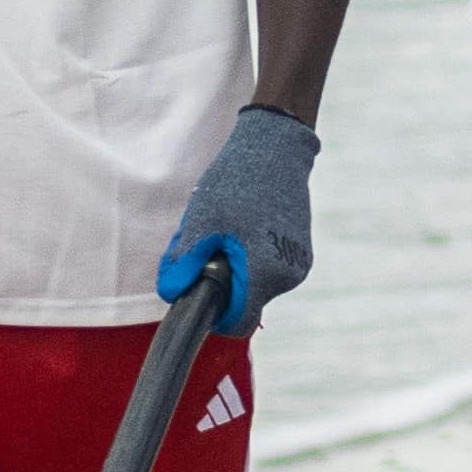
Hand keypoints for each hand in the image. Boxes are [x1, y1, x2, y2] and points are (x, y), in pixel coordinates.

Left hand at [155, 104, 318, 331]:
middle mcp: (288, 276)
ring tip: (226, 228)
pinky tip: (245, 224)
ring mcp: (298, 263)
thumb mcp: (200, 224)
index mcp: (265, 274)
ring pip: (257, 284)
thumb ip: (183, 265)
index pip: (237, 322)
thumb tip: (171, 293)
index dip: (214, 315)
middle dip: (223, 282)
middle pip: (246, 301)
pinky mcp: (301, 250)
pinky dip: (253, 255)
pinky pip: (271, 267)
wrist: (277, 149)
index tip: (200, 292)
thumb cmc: (236, 184)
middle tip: (207, 245)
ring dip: (237, 267)